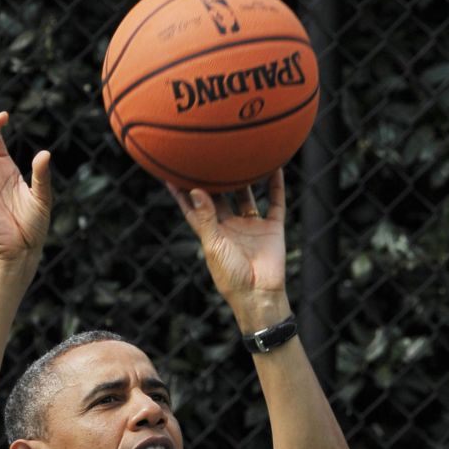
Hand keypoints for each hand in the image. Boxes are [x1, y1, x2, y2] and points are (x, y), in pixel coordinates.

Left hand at [166, 169, 290, 327]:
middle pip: (221, 197)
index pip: (195, 208)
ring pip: (247, 196)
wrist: (259, 294)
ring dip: (245, 178)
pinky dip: (276, 186)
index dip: (183, 192)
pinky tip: (275, 168)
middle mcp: (231, 226)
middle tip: (209, 153)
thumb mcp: (214, 246)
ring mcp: (252, 226)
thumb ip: (206, 218)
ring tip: (240, 155)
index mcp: (213, 233)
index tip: (172, 172)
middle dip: (215, 178)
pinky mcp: (272, 228)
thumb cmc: (231, 276)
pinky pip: (275, 203)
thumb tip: (195, 190)